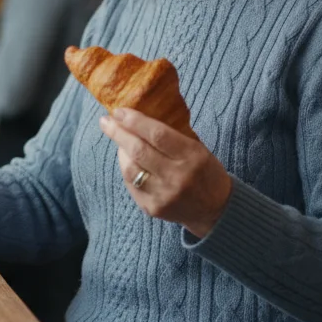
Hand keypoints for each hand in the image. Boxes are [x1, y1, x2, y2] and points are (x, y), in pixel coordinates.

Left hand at [98, 108, 232, 237]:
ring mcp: (163, 195)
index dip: (135, 121)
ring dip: (120, 151)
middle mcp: (177, 176)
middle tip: (105, 121)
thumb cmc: (205, 171)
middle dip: (118, 133)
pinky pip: (131, 185)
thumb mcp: (198, 149)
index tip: (119, 111)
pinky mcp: (153, 209)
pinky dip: (127, 170)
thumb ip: (172, 135)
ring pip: (130, 169)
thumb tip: (138, 116)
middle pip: (139, 150)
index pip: (158, 134)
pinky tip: (127, 161)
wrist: (215, 209)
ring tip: (118, 141)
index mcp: (192, 156)